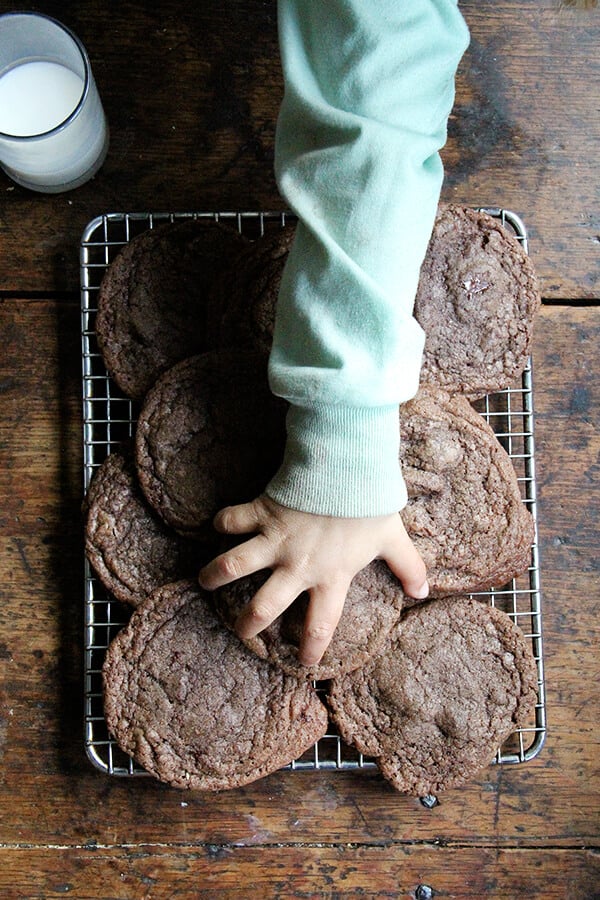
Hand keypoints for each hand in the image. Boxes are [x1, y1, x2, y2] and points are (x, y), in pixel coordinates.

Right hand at [198, 495, 428, 666]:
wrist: (345, 467)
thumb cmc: (370, 504)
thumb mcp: (394, 538)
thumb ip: (410, 567)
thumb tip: (425, 592)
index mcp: (330, 577)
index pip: (320, 625)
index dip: (311, 649)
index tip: (305, 662)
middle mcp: (297, 566)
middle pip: (265, 607)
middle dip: (248, 624)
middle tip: (241, 631)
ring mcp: (274, 540)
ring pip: (234, 565)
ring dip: (215, 575)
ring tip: (203, 582)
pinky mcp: (261, 512)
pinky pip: (232, 520)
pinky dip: (222, 522)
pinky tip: (218, 526)